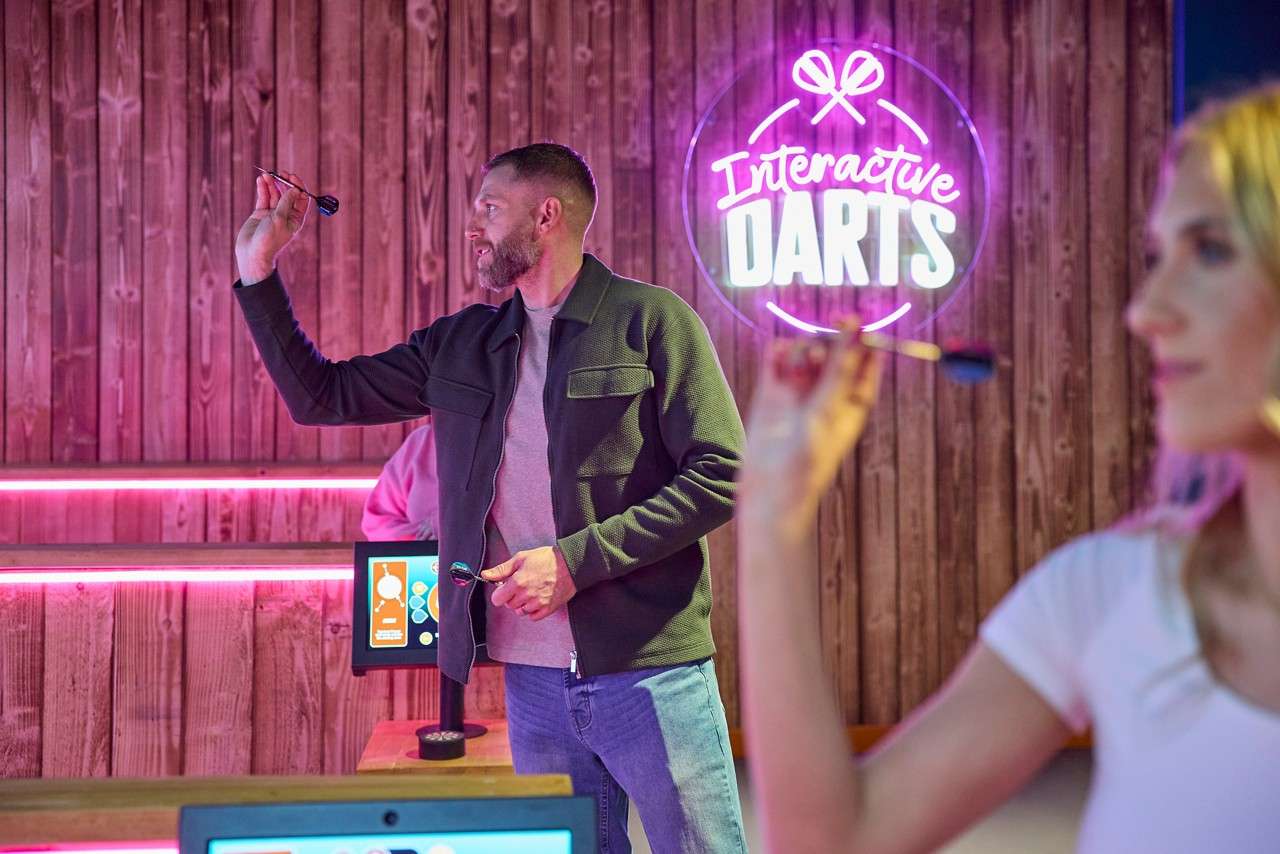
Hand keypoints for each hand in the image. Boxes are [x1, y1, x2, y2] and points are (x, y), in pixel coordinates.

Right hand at [235, 171, 310, 283]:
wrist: (252, 254)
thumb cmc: (269, 240)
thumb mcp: (280, 219)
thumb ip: (286, 203)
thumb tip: (295, 189)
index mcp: (296, 219)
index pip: (301, 199)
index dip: (298, 186)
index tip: (292, 176)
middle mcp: (285, 215)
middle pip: (287, 194)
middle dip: (284, 182)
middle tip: (280, 172)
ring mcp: (273, 214)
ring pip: (274, 194)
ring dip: (271, 184)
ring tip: (266, 175)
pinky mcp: (260, 213)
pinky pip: (263, 198)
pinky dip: (263, 189)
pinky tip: (261, 181)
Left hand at [481, 546, 576, 619]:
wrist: (571, 564)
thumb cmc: (547, 559)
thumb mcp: (521, 558)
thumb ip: (502, 569)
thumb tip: (486, 575)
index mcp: (518, 582)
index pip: (497, 599)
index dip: (500, 593)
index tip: (505, 588)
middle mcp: (526, 595)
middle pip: (509, 605)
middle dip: (512, 596)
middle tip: (522, 585)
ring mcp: (538, 604)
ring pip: (520, 611)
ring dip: (523, 604)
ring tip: (532, 591)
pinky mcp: (548, 609)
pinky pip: (533, 617)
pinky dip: (533, 610)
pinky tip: (538, 598)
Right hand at [739, 318, 883, 525]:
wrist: (769, 490)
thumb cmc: (808, 458)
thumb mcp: (829, 411)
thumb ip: (841, 369)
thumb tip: (858, 332)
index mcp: (853, 402)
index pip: (865, 361)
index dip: (862, 339)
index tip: (856, 320)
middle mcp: (827, 395)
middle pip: (833, 351)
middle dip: (830, 339)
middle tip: (827, 331)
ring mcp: (798, 393)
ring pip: (804, 352)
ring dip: (803, 347)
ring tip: (800, 361)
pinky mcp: (771, 394)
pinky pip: (777, 360)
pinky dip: (778, 352)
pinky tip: (777, 355)